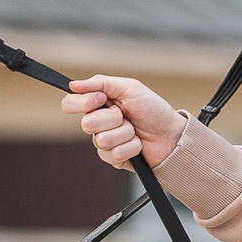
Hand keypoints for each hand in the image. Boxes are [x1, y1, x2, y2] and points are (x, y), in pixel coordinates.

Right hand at [64, 75, 186, 170]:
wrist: (171, 134)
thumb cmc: (153, 110)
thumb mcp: (130, 88)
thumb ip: (101, 83)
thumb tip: (74, 85)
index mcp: (98, 104)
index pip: (70, 103)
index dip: (83, 103)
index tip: (102, 99)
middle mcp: (98, 123)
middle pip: (86, 124)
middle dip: (112, 118)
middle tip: (126, 115)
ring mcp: (104, 142)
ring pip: (102, 140)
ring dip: (125, 132)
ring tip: (135, 130)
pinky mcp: (113, 158)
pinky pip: (114, 153)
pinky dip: (131, 146)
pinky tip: (138, 143)